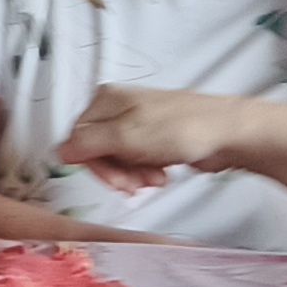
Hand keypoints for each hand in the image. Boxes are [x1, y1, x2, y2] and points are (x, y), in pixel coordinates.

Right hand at [59, 85, 254, 194]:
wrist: (228, 133)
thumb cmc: (179, 130)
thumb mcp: (126, 137)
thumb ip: (87, 144)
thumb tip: (59, 151)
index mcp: (104, 100)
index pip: (77, 140)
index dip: (94, 166)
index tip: (116, 181)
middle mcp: (116, 109)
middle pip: (96, 151)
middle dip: (116, 173)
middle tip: (135, 185)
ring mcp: (136, 123)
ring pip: (116, 160)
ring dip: (132, 176)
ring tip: (154, 180)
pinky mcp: (153, 138)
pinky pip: (135, 161)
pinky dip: (144, 173)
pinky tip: (161, 176)